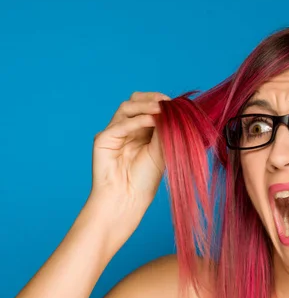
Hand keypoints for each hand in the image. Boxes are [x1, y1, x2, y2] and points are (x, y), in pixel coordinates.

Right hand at [90, 91, 170, 212]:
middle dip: (151, 98)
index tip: (176, 103)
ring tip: (161, 109)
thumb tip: (173, 110)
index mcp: (141, 130)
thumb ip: (164, 130)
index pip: (148, 106)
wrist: (128, 199)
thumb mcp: (161, 150)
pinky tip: (152, 120)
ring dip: (145, 106)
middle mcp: (126, 128)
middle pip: (134, 101)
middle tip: (166, 102)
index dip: (160, 101)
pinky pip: (121, 124)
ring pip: (127, 108)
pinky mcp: (103, 139)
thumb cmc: (145, 179)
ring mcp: (114, 132)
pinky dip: (137, 121)